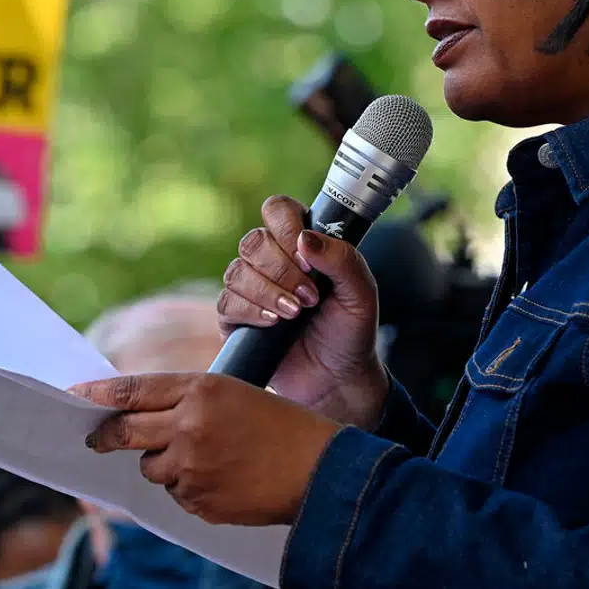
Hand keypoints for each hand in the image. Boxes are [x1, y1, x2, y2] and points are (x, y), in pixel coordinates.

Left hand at [74, 373, 341, 526]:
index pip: (133, 390)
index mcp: (201, 391)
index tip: (75, 396)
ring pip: (150, 467)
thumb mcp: (233, 394)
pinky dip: (188, 487)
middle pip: (125, 432)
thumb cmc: (280, 425)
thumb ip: (185, 401)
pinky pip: (175, 494)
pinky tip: (221, 477)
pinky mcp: (198, 501)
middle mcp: (189, 427)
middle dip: (106, 436)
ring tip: (204, 456)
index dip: (98, 394)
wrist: (316, 469)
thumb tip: (136, 415)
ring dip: (163, 462)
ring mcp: (192, 468)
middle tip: (96, 438)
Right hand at [218, 195, 389, 429]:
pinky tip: (274, 325)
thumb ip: (342, 259)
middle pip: (253, 241)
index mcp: (301, 244)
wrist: (337, 379)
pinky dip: (252, 312)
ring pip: (237, 271)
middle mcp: (272, 261)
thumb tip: (306, 239)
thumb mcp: (361, 293)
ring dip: (268, 293)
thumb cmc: (351, 331)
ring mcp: (251, 289)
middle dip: (282, 270)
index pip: (278, 210)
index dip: (286, 228)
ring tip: (296, 314)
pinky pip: (227, 303)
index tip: (308, 260)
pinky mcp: (236, 319)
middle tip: (309, 298)